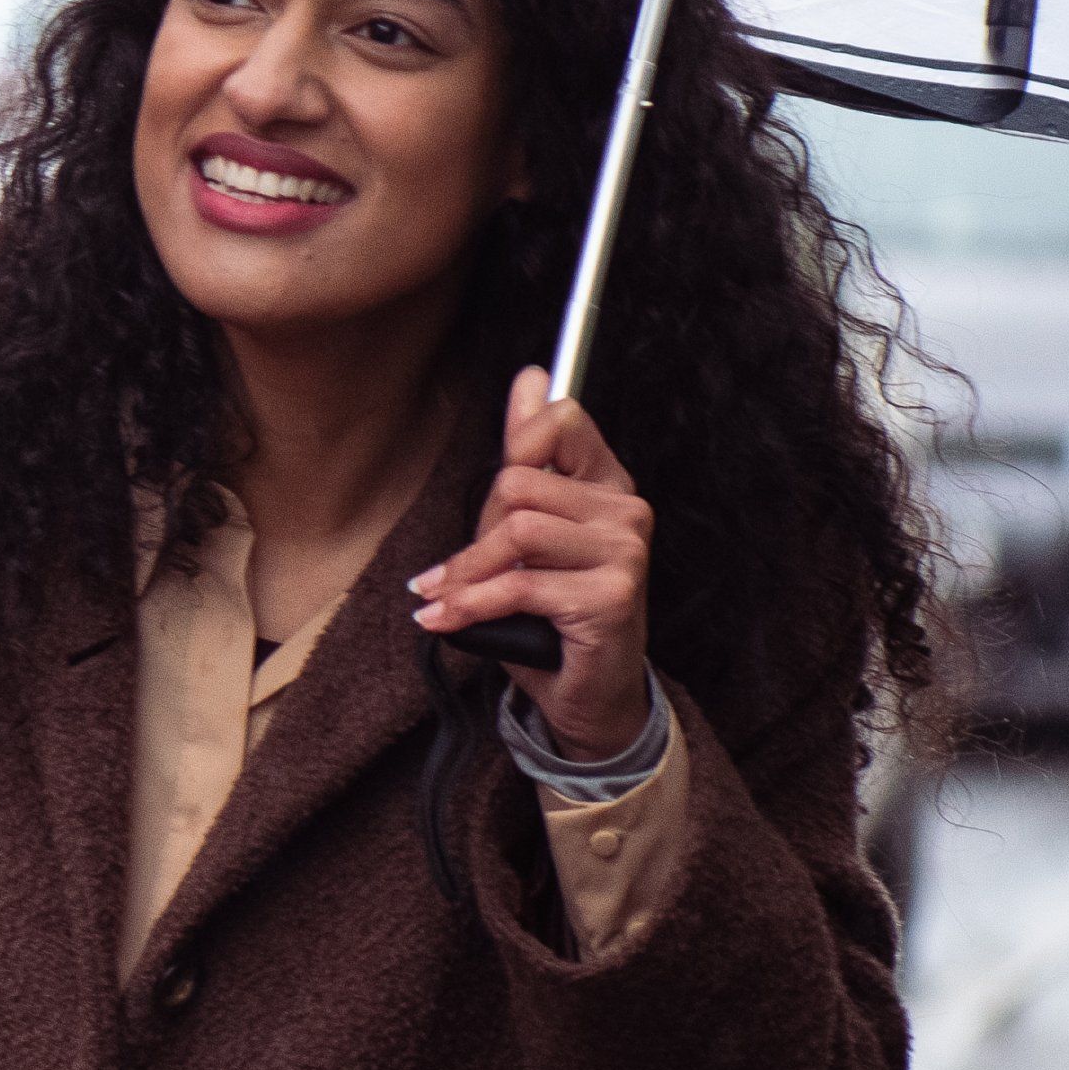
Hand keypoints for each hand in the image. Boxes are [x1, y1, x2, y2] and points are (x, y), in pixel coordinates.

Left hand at [410, 367, 657, 758]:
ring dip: (467, 573)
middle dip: (476, 531)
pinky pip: (519, 585)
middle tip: (463, 571)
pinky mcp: (611, 596)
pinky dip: (469, 606)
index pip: (564, 420)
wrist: (584, 691)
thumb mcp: (526, 534)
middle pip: (519, 484)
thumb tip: (531, 378)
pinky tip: (443, 620)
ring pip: (516, 531)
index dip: (515, 445)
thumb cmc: (549, 613)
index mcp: (607, 485)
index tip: (491, 493)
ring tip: (448, 598)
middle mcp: (625, 511)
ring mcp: (625, 553)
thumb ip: (527, 458)